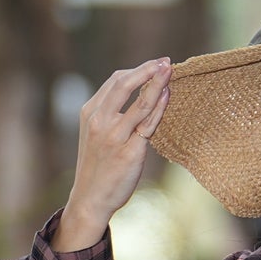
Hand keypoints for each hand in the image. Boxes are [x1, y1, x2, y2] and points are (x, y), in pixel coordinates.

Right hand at [54, 59, 170, 252]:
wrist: (90, 198)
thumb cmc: (97, 165)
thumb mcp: (96, 133)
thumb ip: (110, 113)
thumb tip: (136, 93)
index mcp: (90, 113)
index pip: (115, 81)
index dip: (137, 70)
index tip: (154, 64)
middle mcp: (100, 121)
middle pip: (125, 84)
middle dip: (147, 69)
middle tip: (165, 61)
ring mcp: (115, 136)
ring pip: (141, 102)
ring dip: (158, 83)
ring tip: (170, 70)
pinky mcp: (129, 152)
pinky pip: (149, 124)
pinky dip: (160, 107)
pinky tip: (168, 95)